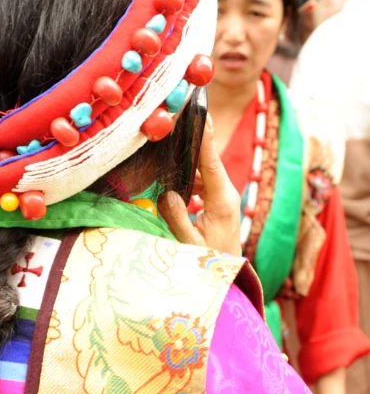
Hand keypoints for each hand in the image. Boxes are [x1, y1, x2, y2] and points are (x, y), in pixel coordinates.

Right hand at [158, 115, 241, 254]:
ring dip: (188, 162)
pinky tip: (173, 176)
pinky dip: (189, 178)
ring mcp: (224, 199)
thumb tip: (166, 194)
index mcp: (223, 202)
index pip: (212, 164)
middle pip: (208, 163)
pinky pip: (203, 184)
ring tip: (170, 145)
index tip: (202, 115)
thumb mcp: (189, 244)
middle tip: (177, 122)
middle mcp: (227, 196)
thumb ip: (177, 218)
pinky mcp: (219, 204)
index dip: (206, 139)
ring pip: (204, 173)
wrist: (228, 279)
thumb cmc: (210, 263)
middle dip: (193, 143)